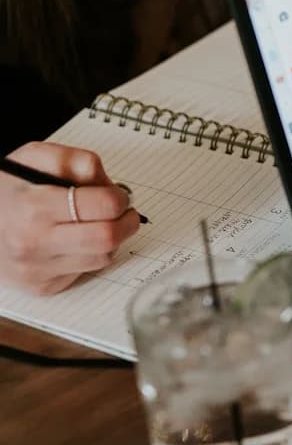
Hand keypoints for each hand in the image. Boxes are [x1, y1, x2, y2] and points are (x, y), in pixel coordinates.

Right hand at [0, 142, 139, 294]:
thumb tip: (108, 184)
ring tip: (97, 224)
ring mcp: (37, 268)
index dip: (119, 198)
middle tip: (124, 212)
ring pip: (103, 257)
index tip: (118, 195)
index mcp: (33, 206)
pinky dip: (90, 255)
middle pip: (108, 237)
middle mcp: (34, 242)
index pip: (104, 206)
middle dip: (127, 222)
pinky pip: (86, 272)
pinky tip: (76, 241)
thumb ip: (73, 160)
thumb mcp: (32, 158)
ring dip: (110, 240)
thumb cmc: (6, 190)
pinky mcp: (41, 286)